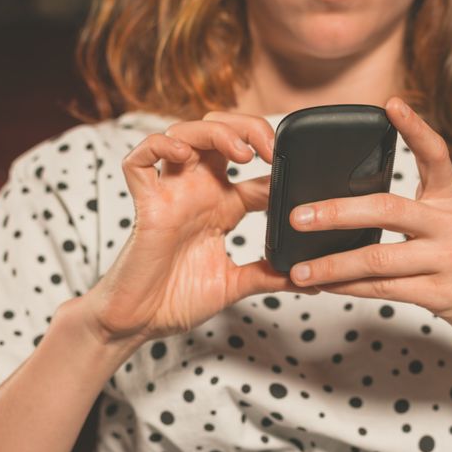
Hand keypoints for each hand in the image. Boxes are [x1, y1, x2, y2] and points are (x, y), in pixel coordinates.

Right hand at [73, 111, 302, 346]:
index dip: (279, 163)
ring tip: (241, 152)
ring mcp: (170, 194)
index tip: (300, 174)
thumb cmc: (178, 300)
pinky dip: (157, 146)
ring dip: (215, 132)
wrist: (140, 323)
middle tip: (272, 149)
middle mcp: (197, 193)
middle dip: (249, 129)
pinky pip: (139, 160)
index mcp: (222, 208)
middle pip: (221, 134)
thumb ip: (269, 276)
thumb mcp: (235, 285)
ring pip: (185, 134)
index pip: (255, 170)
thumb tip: (312, 280)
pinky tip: (182, 153)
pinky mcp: (144, 204)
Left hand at [284, 96, 451, 348]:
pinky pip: (385, 290)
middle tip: (298, 215)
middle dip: (336, 212)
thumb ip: (417, 216)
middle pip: (387, 209)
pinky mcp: (443, 294)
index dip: (414, 128)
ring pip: (378, 258)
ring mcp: (448, 260)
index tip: (390, 104)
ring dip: (332, 265)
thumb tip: (351, 214)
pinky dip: (349, 289)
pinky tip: (325, 288)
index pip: (435, 154)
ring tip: (298, 269)